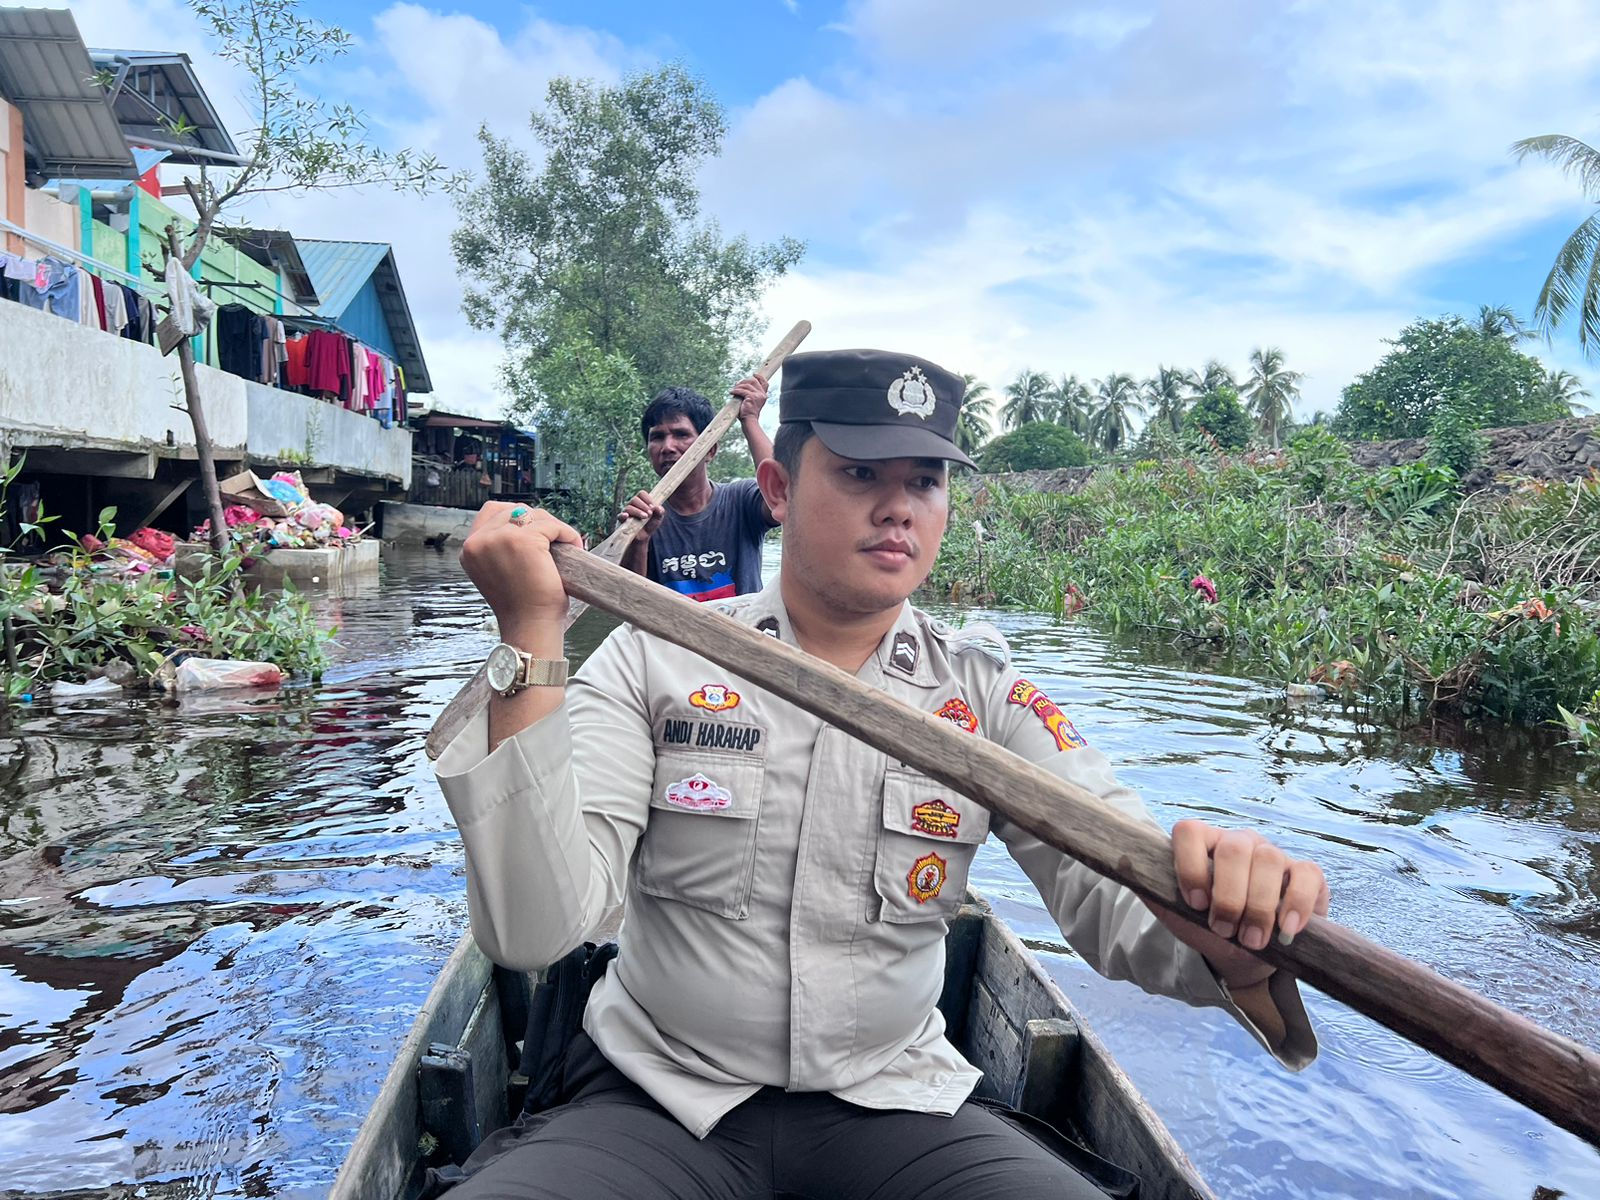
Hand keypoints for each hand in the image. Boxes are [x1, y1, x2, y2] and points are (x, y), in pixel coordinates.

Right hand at [459, 503, 582, 637]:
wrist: (531, 626)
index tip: (536, 533)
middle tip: (555, 540)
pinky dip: (567, 534)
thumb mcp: (499, 571)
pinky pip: (552, 526)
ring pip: (535, 516)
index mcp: (469, 549)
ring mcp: (499, 539)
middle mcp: (478, 542)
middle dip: (539, 522)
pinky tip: (574, 547)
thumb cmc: (522, 605)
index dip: (518, 518)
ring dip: (554, 528)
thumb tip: (525, 520)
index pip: (491, 512)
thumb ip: (499, 547)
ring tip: (566, 545)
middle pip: (515, 510)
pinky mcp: (523, 541)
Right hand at [619, 489, 665, 536]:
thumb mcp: (658, 519)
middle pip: (634, 499)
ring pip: (628, 507)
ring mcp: (626, 512)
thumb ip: (660, 512)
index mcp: (641, 502)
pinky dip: (623, 515)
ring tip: (645, 517)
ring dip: (638, 511)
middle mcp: (632, 505)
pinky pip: (620, 516)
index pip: (642, 494)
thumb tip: (658, 507)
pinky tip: (627, 516)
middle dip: (643, 506)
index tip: (653, 507)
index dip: (648, 499)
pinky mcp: (621, 521)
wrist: (643, 538)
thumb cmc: (649, 525)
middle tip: (650, 513)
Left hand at [731, 374, 768, 421]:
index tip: (754, 374)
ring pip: (746, 385)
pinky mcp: (751, 397)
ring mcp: (757, 395)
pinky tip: (731, 392)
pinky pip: (742, 390)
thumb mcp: (751, 402)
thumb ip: (750, 394)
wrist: (749, 420)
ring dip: (738, 386)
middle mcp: (762, 394)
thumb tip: (741, 386)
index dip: (759, 377)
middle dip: (744, 381)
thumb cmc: (748, 413)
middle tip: (737, 384)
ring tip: (733, 390)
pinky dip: (735, 390)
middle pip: (753, 381)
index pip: (764, 383)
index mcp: (763, 395)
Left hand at [1154, 820, 1329, 990]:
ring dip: (1258, 907)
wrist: (1243, 953)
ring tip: (1251, 939)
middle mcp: (1238, 842)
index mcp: (1203, 843)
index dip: (1189, 866)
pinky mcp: (1306, 874)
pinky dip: (1296, 904)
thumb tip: (1127, 866)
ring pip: (1268, 861)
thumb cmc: (1205, 926)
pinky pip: (1306, 875)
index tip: (1194, 904)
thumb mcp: (1175, 913)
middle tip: (1224, 930)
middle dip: (1228, 897)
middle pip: (1233, 849)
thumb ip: (1152, 889)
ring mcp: (1274, 854)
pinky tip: (1285, 930)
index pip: (1189, 831)